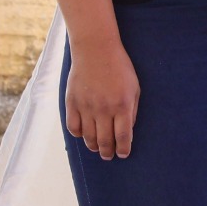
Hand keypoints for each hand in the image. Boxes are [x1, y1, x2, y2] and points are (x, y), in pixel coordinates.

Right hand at [66, 37, 139, 158]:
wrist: (95, 50)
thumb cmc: (119, 68)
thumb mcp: (134, 88)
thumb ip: (132, 110)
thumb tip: (127, 131)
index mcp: (123, 106)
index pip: (123, 137)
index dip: (123, 149)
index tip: (124, 154)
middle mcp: (104, 109)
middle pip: (105, 141)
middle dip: (108, 153)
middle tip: (109, 156)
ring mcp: (86, 107)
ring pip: (88, 137)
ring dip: (94, 146)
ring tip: (98, 148)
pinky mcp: (72, 102)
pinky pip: (73, 127)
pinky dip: (78, 135)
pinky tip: (84, 134)